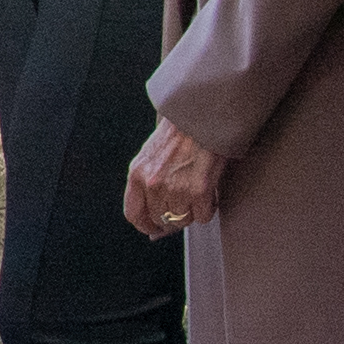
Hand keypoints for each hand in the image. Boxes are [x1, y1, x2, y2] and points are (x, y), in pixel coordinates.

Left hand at [121, 118, 223, 238]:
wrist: (202, 116)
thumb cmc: (180, 134)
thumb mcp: (152, 155)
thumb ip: (148, 183)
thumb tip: (157, 219)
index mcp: (137, 174)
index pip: (134, 214)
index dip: (145, 225)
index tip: (154, 228)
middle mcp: (153, 184)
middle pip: (161, 219)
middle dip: (174, 217)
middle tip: (185, 205)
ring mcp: (175, 188)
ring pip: (183, 220)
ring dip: (192, 212)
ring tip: (198, 195)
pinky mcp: (199, 189)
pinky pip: (203, 216)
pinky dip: (209, 209)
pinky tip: (210, 194)